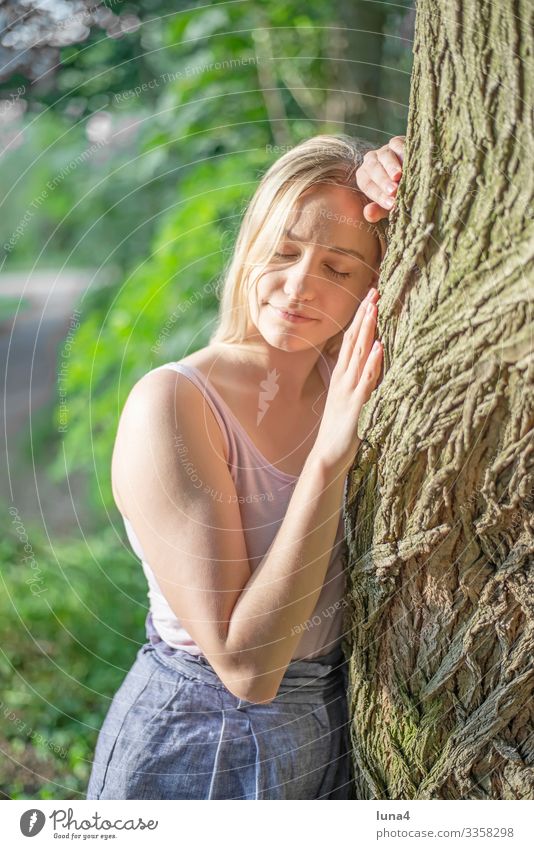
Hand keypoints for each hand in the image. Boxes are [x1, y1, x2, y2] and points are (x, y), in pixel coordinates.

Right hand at [313, 288, 381, 474]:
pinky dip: (373, 362)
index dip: (359, 317)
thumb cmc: (341, 428)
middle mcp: (345, 377)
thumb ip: (359, 379)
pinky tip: (379, 347)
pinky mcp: (358, 404)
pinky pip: (367, 379)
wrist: (328, 454)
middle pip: (354, 340)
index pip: (351, 339)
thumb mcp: (348, 398)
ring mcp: (350, 389)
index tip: (370, 296)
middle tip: (374, 290)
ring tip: (375, 308)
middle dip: (364, 315)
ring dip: (368, 330)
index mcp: (343, 375)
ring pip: (360, 354)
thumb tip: (371, 361)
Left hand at [356, 136, 404, 222]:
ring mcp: (384, 150)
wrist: (414, 175)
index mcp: (365, 176)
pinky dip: (403, 152)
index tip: (391, 205)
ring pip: (384, 156)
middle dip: (383, 181)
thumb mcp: (388, 204)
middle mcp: (372, 161)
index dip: (378, 195)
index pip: (367, 184)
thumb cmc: (397, 193)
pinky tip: (410, 162)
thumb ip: (378, 210)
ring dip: (391, 166)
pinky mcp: (397, 142)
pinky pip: (397, 144)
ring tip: (399, 176)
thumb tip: (369, 214)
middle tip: (393, 191)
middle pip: (373, 169)